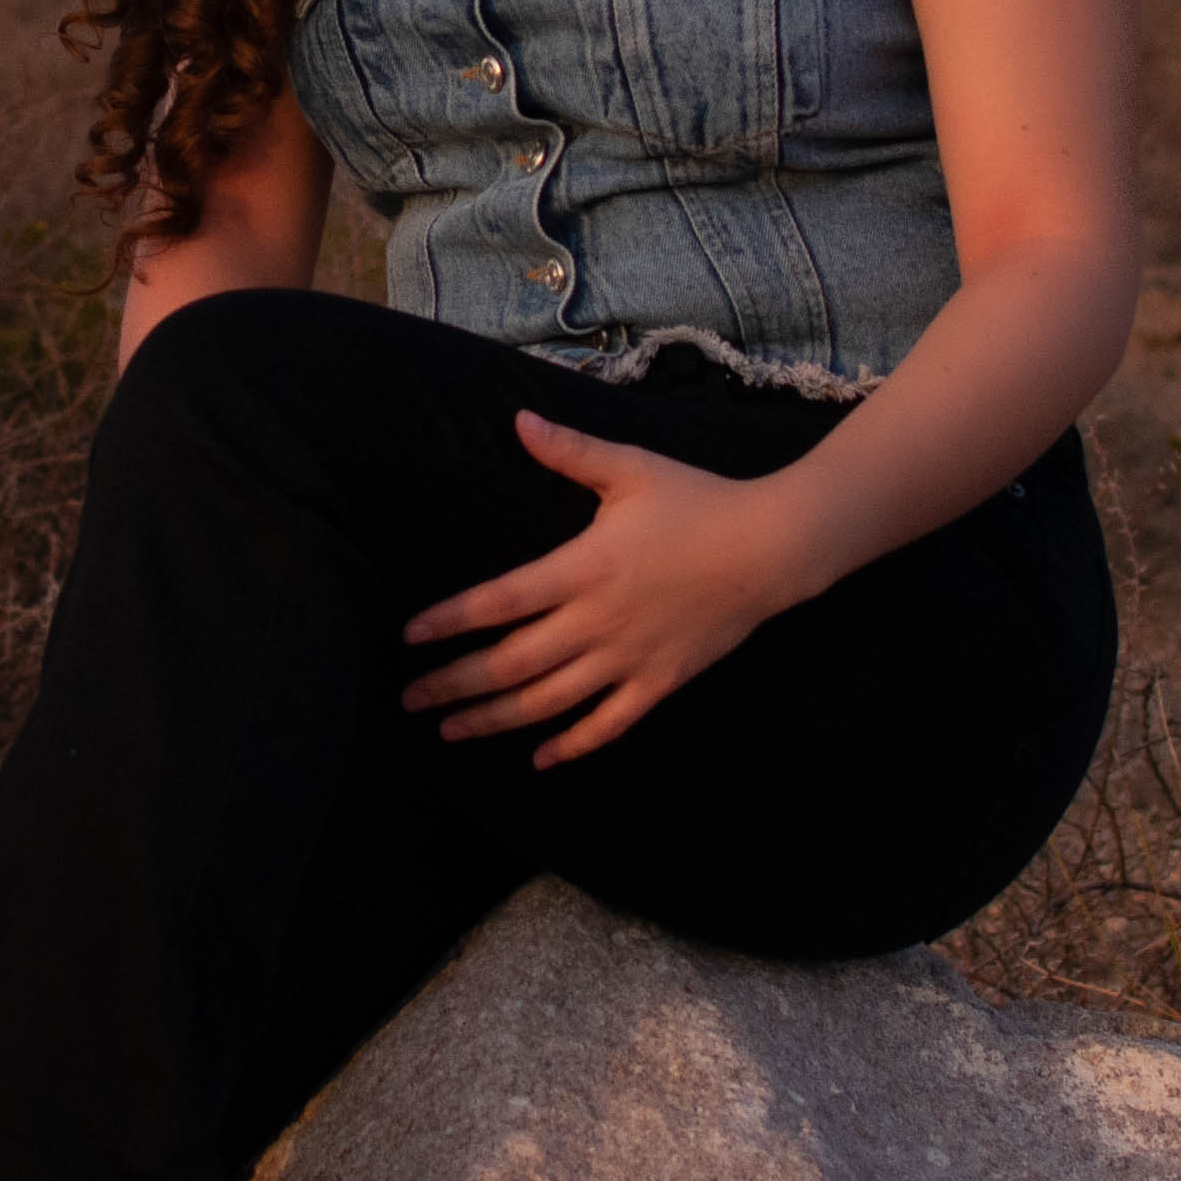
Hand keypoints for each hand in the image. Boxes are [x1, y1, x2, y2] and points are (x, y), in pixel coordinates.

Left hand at [401, 411, 808, 765]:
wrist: (772, 548)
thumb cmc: (698, 502)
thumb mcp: (631, 469)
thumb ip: (570, 451)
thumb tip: (518, 421)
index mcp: (582, 567)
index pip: (499, 601)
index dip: (450, 621)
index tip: (409, 638)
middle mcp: (597, 621)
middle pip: (510, 663)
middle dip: (454, 684)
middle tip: (408, 700)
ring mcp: (628, 658)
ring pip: (548, 702)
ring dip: (494, 720)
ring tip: (450, 731)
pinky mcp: (659, 683)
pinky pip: (608, 725)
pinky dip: (572, 746)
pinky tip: (540, 759)